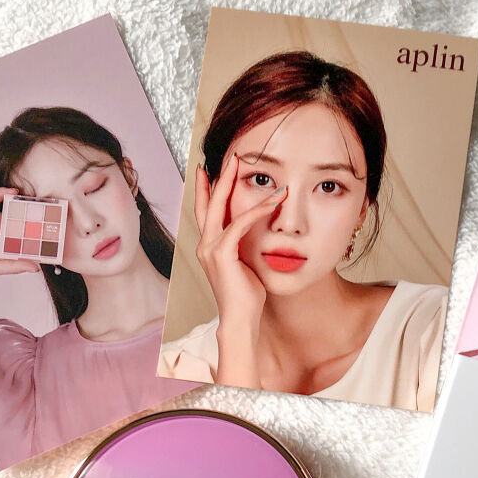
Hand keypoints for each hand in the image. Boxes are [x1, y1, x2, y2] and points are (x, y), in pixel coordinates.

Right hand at [194, 155, 286, 386]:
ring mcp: (211, 250)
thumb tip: (261, 233)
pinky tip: (272, 201)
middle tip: (230, 157)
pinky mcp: (222, 255)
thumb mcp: (247, 265)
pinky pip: (239, 225)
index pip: (206, 211)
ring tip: (245, 165)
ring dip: (234, 185)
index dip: (208, 189)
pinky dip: (256, 211)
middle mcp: (206, 245)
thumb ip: (247, 247)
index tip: (212, 169)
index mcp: (211, 247)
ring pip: (220, 208)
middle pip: (208, 203)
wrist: (241, 320)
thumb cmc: (247, 297)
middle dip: (219, 178)